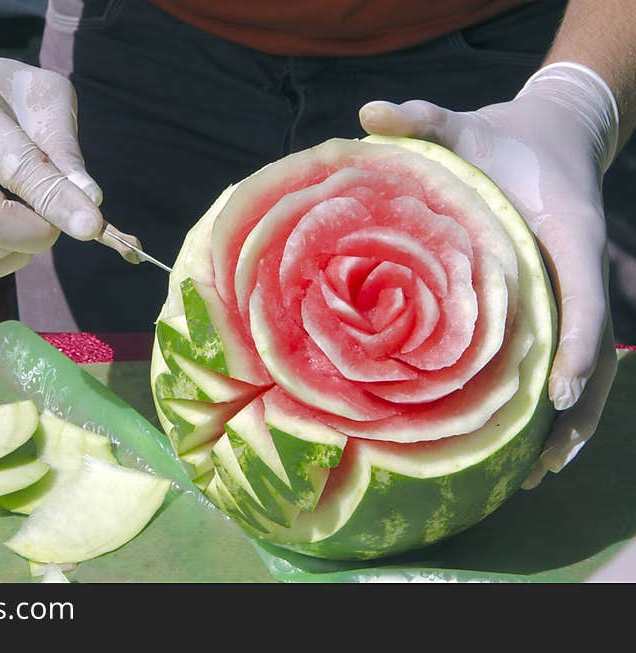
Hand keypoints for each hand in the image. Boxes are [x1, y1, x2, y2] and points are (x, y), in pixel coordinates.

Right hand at [0, 44, 103, 279]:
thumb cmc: (2, 93)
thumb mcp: (42, 95)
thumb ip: (64, 145)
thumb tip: (89, 200)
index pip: (12, 164)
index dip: (55, 199)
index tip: (92, 225)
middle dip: (36, 232)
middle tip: (57, 217)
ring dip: (21, 248)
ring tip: (34, 218)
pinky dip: (5, 258)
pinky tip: (14, 231)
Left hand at [358, 62, 619, 486]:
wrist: (545, 137)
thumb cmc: (498, 138)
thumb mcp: (461, 123)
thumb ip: (422, 118)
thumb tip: (366, 110)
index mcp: (566, 231)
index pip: (583, 294)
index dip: (578, 347)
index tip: (559, 396)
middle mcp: (579, 269)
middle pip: (595, 349)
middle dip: (575, 412)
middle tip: (542, 465)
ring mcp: (575, 291)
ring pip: (587, 366)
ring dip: (568, 425)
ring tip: (534, 476)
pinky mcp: (560, 303)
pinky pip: (565, 358)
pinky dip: (553, 403)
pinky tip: (526, 444)